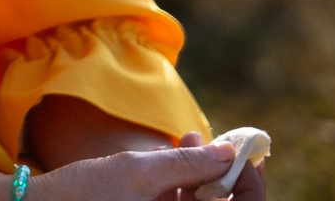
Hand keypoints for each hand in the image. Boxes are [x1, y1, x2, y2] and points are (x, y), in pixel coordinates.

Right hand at [26, 137, 252, 200]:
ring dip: (202, 176)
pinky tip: (173, 156)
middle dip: (223, 174)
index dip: (249, 181)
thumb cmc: (86, 195)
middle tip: (218, 142)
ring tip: (190, 139)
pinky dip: (182, 186)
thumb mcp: (140, 172)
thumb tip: (230, 153)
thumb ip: (189, 164)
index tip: (242, 151)